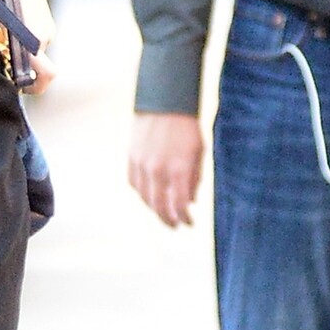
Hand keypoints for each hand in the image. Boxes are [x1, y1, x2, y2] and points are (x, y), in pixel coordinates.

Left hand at [9, 0, 55, 95]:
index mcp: (32, 42)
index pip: (44, 77)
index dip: (31, 87)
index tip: (14, 83)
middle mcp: (44, 39)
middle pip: (35, 69)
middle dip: (19, 68)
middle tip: (0, 56)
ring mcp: (48, 30)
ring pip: (34, 54)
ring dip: (19, 52)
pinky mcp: (47, 22)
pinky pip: (36, 40)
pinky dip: (23, 40)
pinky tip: (7, 25)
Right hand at [128, 112, 203, 226]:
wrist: (163, 104)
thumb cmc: (186, 128)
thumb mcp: (198, 153)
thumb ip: (194, 179)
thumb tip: (190, 201)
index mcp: (179, 169)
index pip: (181, 205)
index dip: (185, 218)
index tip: (190, 223)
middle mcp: (158, 170)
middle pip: (159, 206)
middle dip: (168, 219)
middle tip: (174, 225)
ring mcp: (142, 165)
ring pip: (145, 197)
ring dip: (154, 208)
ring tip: (163, 211)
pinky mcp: (132, 159)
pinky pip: (134, 184)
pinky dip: (142, 193)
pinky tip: (150, 195)